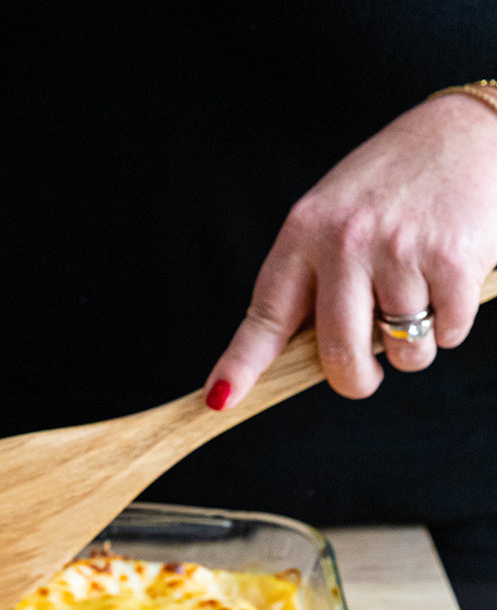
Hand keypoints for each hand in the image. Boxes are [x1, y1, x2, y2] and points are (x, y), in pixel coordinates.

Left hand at [205, 93, 496, 406]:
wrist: (468, 130)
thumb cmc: (391, 186)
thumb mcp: (331, 217)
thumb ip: (311, 279)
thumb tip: (297, 357)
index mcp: (303, 233)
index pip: (265, 316)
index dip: (241, 365)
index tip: (221, 399)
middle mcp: (344, 243)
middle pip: (338, 354)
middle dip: (354, 381)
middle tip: (363, 377)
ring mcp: (398, 252)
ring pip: (401, 352)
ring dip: (413, 346)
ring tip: (417, 300)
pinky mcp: (452, 260)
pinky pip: (447, 334)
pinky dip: (451, 325)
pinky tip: (449, 284)